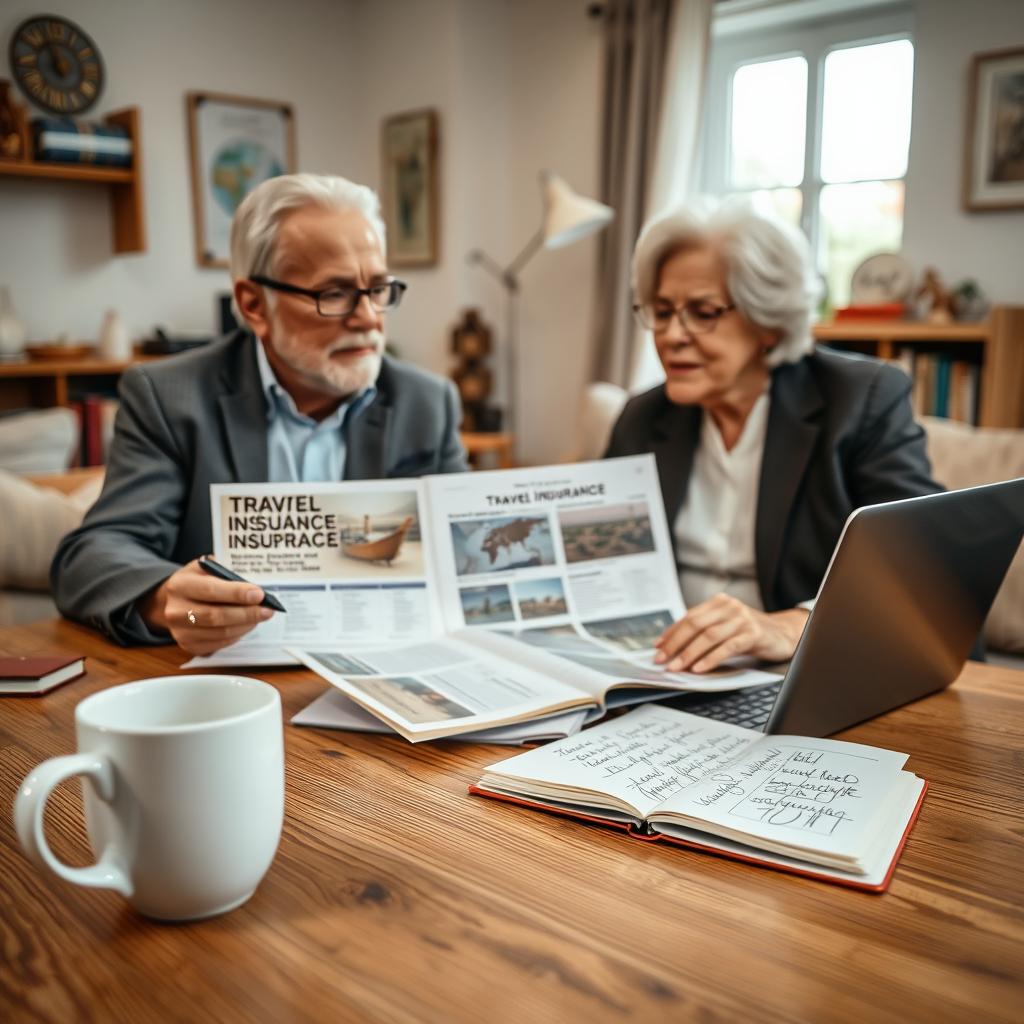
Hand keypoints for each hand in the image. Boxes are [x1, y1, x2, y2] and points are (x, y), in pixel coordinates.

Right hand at [137, 559, 273, 655]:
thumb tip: (253, 588)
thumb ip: (225, 574)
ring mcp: (180, 632)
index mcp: (179, 585)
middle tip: (267, 609)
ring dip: (246, 625)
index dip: (237, 593)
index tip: (259, 594)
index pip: (211, 590)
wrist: (173, 600)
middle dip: (247, 613)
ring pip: (221, 633)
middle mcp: (175, 610)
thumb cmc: (196, 582)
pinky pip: (220, 644)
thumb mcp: (205, 568)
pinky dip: (238, 635)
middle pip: (216, 616)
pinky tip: (246, 625)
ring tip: (261, 616)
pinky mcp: (188, 646)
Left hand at [654, 593, 808, 672]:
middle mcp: (729, 607)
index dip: (671, 633)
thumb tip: (671, 645)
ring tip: (677, 667)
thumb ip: (702, 630)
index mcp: (718, 602)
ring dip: (689, 654)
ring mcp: (741, 619)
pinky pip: (727, 647)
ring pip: (708, 636)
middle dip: (675, 644)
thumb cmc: (749, 632)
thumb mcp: (724, 626)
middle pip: (695, 625)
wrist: (784, 633)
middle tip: (662, 660)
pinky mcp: (753, 633)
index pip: (688, 617)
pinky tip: (699, 668)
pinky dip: (710, 658)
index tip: (657, 647)